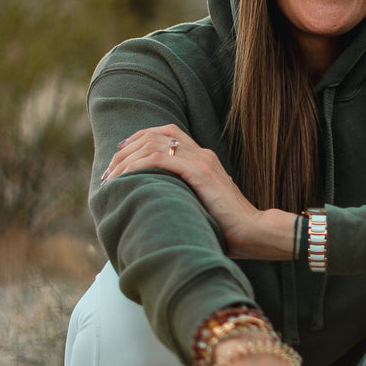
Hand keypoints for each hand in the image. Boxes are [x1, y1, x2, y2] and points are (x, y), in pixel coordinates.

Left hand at [102, 124, 295, 259]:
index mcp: (204, 158)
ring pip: (153, 143)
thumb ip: (185, 200)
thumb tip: (159, 212)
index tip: (121, 154)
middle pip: (156, 134)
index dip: (141, 137)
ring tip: (112, 176)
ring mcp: (201, 161)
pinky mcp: (199, 173)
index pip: (168, 132)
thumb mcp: (203, 208)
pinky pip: (160, 159)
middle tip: (110, 169)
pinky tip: (125, 178)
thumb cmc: (230, 230)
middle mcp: (202, 154)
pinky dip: (137, 166)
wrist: (255, 233)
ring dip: (127, 158)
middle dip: (127, 149)